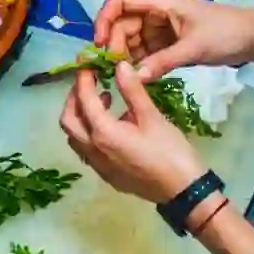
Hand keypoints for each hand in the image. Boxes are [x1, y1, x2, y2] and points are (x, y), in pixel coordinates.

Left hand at [60, 62, 205, 203]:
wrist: (184, 191)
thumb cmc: (171, 151)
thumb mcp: (152, 117)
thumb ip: (132, 91)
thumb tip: (119, 65)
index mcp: (102, 133)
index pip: (84, 99)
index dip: (83, 78)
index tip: (86, 62)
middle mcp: (92, 149)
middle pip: (68, 120)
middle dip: (74, 98)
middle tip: (89, 82)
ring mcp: (97, 165)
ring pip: (75, 136)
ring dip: (81, 115)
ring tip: (104, 99)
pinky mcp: (106, 174)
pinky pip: (86, 149)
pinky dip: (89, 131)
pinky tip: (112, 123)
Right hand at [93, 0, 253, 79]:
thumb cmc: (227, 33)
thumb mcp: (194, 48)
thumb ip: (163, 62)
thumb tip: (133, 77)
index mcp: (161, 3)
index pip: (119, 1)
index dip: (104, 19)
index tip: (100, 45)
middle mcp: (156, 13)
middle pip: (121, 23)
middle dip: (115, 44)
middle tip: (117, 69)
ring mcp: (161, 27)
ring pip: (131, 39)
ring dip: (126, 56)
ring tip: (128, 75)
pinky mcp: (168, 42)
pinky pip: (145, 50)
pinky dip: (140, 62)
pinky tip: (140, 76)